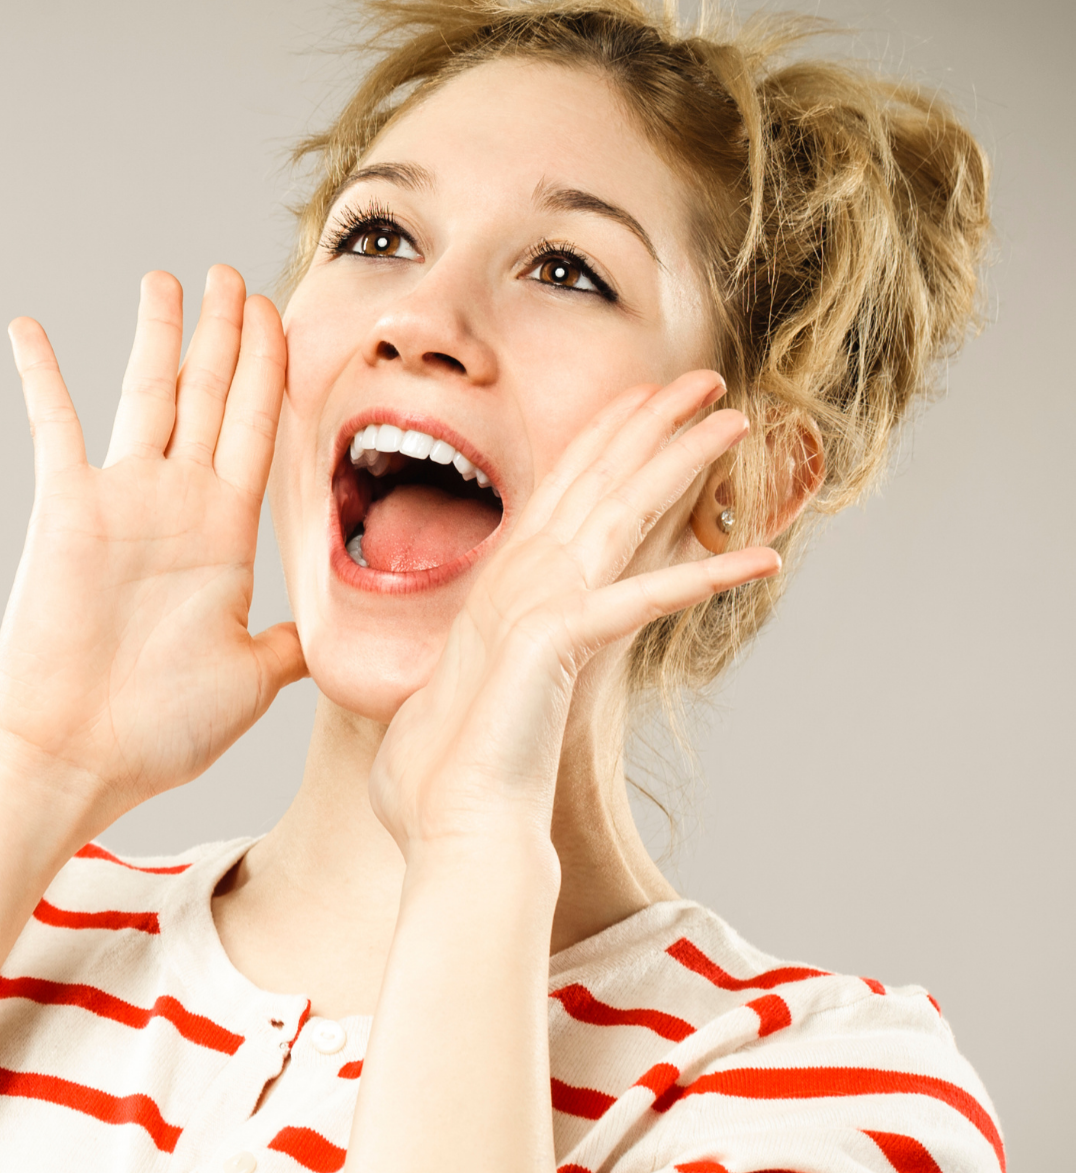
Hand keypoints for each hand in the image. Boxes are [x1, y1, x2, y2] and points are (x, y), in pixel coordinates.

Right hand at [0, 266, 305, 816]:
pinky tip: (29, 327)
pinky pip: (53, 426)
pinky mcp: (66, 508)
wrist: (76, 755)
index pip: (258, 430)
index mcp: (224, 534)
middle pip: (211, 395)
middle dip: (226, 333)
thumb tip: (327, 637)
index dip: (272, 371)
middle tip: (235, 275)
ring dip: (158, 334)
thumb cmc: (157, 728)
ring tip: (169, 279)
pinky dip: (42, 375)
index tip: (280, 318)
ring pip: (147, 394)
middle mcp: (177, 504)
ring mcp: (122, 501)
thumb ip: (289, 643)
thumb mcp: (252, 679)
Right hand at [368, 370, 779, 853]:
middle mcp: (517, 582)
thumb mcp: (469, 696)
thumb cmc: (447, 776)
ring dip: (679, 460)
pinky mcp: (558, 642)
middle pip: (592, 480)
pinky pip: (644, 599)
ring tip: (733, 419)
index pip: (556, 491)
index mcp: (498, 588)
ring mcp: (536, 607)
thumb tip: (502, 663)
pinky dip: (704, 578)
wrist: (453, 828)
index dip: (602, 438)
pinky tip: (762, 558)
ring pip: (620, 512)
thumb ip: (490, 662)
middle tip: (702, 380)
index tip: (641, 400)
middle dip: (648, 422)